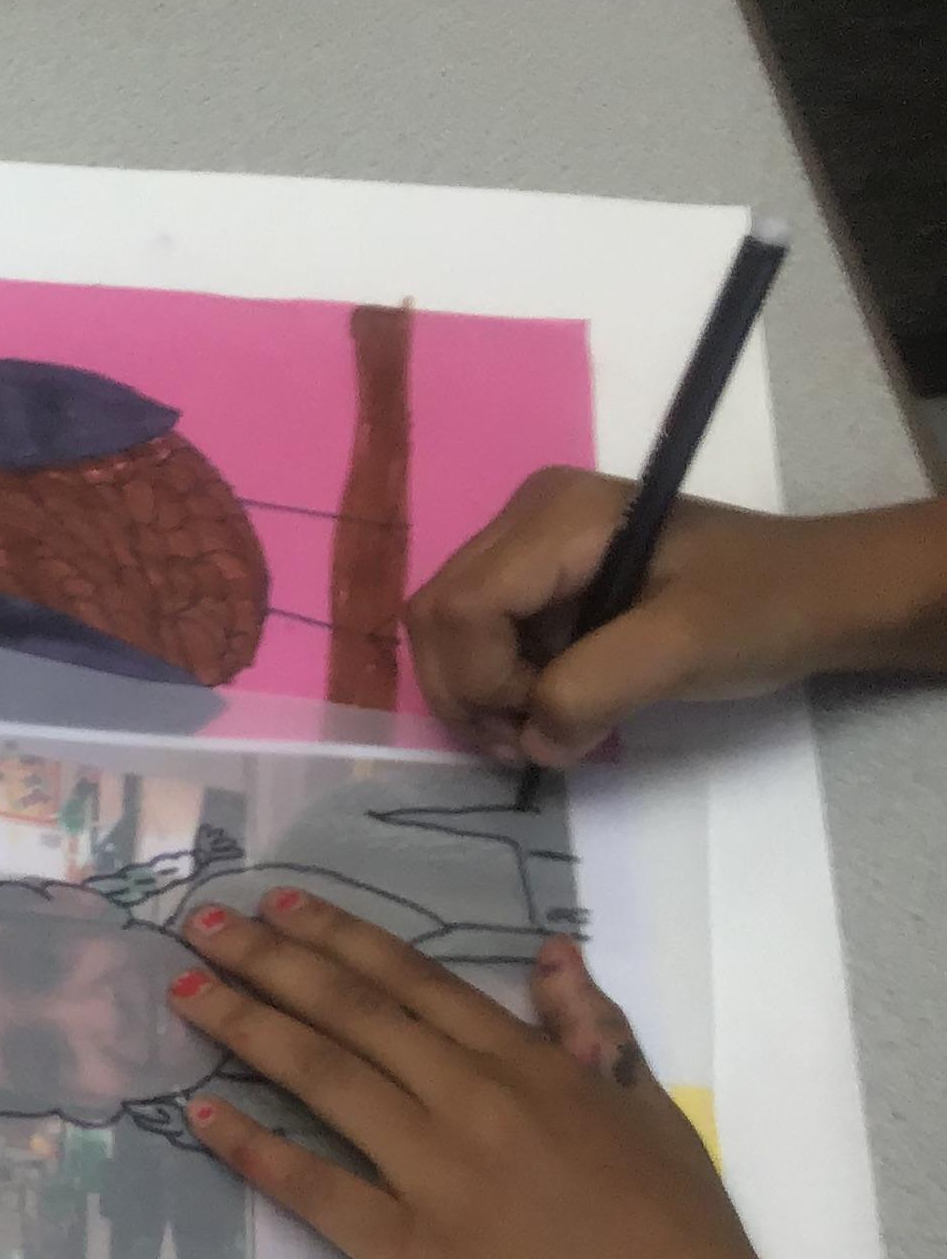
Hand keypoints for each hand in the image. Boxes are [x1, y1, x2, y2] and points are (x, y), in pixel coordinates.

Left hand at [163, 892, 827, 1258]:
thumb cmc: (682, 1238)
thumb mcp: (650, 1111)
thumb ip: (593, 1030)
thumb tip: (553, 952)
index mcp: (531, 1067)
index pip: (414, 982)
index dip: (339, 938)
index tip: (278, 904)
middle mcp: (474, 1103)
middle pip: (352, 1014)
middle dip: (270, 961)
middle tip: (203, 925)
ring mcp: (436, 1173)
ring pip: (322, 1078)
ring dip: (246, 1026)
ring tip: (186, 992)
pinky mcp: (409, 1250)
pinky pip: (316, 1187)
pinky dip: (254, 1149)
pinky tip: (204, 1116)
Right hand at [404, 470, 946, 766]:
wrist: (821, 594)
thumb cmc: (764, 608)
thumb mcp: (685, 647)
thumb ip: (595, 689)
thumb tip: (532, 741)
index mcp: (556, 515)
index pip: (461, 608)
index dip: (482, 682)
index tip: (543, 727)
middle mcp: (524, 518)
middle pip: (436, 618)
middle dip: (468, 693)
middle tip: (528, 744)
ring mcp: (526, 546)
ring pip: (446, 632)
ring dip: (477, 696)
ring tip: (540, 732)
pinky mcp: (537, 577)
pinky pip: (478, 637)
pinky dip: (498, 687)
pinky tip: (548, 705)